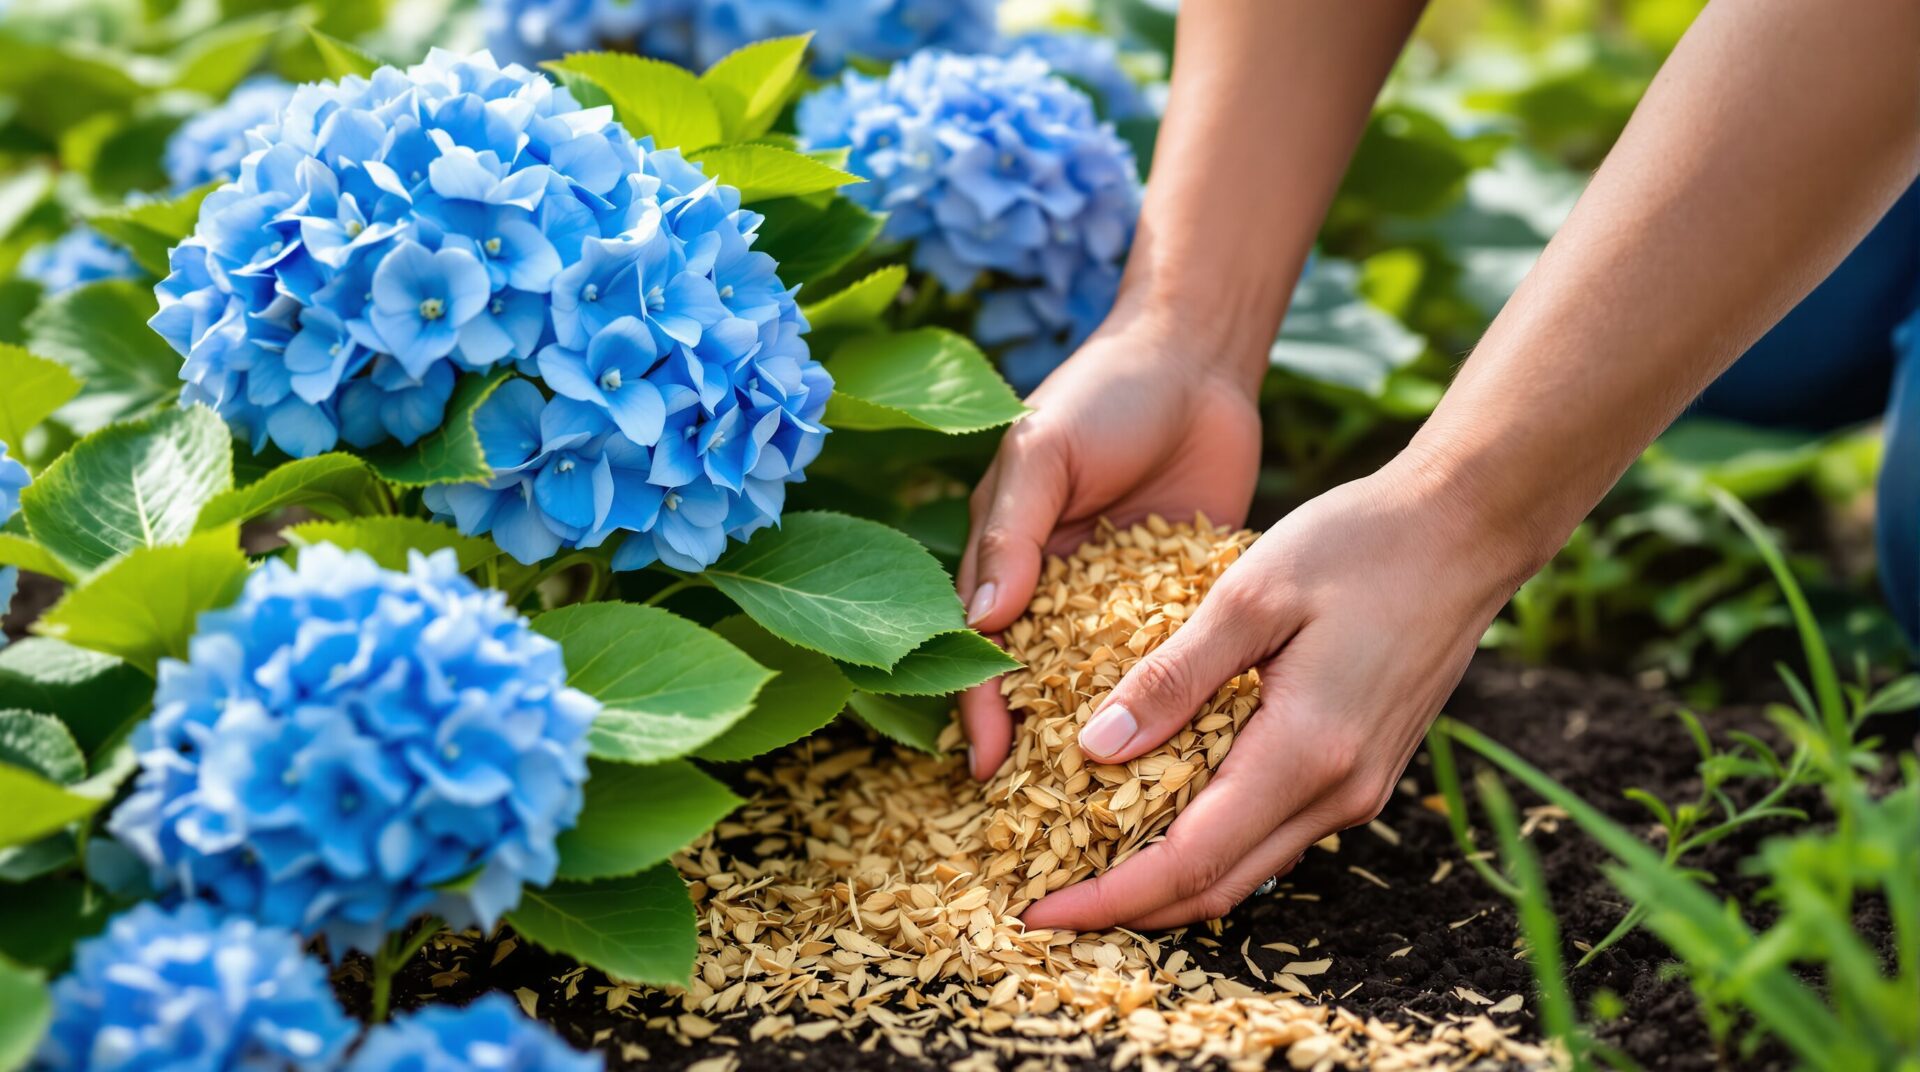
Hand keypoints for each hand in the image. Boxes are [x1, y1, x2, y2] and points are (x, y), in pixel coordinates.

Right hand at [956, 308, 1263, 778]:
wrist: (1197, 358)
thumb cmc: (1102, 394)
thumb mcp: (1042, 451)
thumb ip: (1012, 530)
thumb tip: (979, 622)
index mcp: (1006, 562)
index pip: (981, 653)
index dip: (980, 713)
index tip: (990, 773)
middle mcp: (1056, 594)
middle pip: (1038, 689)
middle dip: (1040, 751)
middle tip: (1049, 822)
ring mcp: (1119, 603)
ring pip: (1104, 689)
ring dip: (1106, 741)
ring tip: (1122, 810)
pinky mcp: (1180, 600)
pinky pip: (1170, 663)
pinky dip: (1171, 704)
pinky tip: (1192, 755)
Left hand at [1019, 460, 1539, 930]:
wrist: (1467, 528)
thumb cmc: (1360, 543)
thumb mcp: (1249, 595)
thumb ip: (1173, 677)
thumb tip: (1093, 749)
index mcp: (1305, 752)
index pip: (1189, 862)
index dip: (1109, 897)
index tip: (1038, 910)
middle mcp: (1337, 791)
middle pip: (1217, 886)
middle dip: (1128, 907)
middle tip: (1046, 900)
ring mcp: (1357, 789)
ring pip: (1247, 867)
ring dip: (1168, 879)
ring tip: (1087, 863)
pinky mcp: (1363, 771)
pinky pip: (1273, 832)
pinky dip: (1210, 841)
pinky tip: (1159, 811)